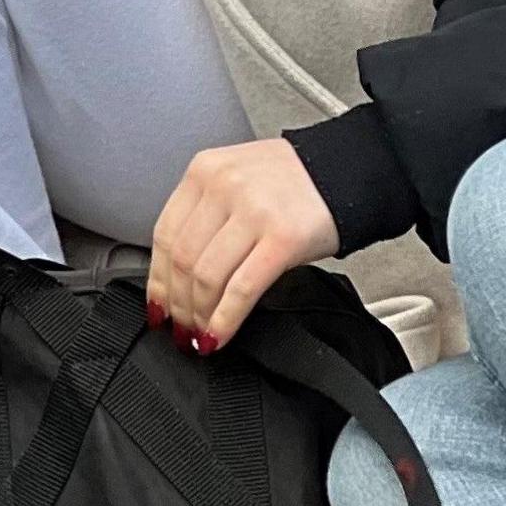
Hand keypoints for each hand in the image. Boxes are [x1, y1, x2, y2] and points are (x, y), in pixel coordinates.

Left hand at [146, 139, 338, 352]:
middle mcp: (223, 187)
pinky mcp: (283, 239)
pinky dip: (225, 319)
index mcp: (203, 171)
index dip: (157, 279)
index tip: (157, 305)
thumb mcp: (236, 178)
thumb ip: (207, 212)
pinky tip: (219, 335)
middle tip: (178, 328)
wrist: (348, 169)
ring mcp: (253, 212)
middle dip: (176, 303)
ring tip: (198, 335)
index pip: (164, 234)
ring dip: (198, 315)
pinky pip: (242, 288)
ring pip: (207, 276)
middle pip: (182, 259)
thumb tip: (180, 272)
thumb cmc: (294, 180)